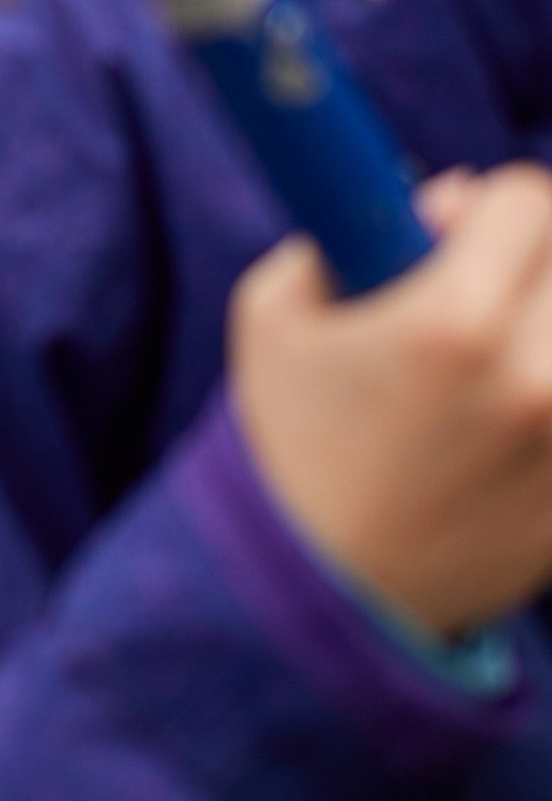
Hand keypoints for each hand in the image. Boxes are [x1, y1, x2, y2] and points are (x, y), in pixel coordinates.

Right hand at [229, 167, 551, 637]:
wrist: (320, 600)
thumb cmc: (289, 446)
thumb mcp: (276, 316)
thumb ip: (347, 229)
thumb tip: (444, 200)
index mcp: (451, 324)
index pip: (526, 201)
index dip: (482, 207)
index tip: (451, 232)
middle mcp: (532, 381)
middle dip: (527, 266)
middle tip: (480, 294)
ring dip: (545, 333)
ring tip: (498, 364)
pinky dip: (548, 401)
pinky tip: (506, 427)